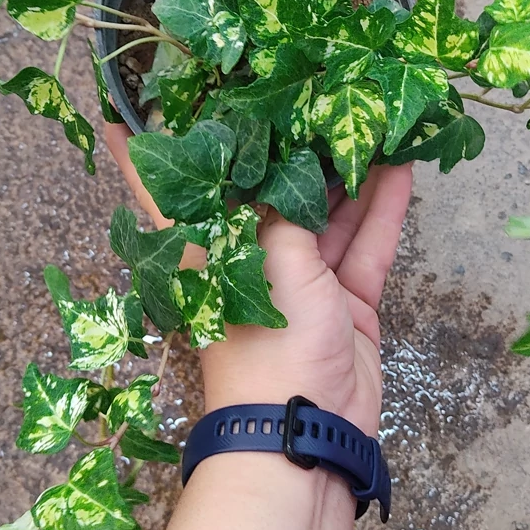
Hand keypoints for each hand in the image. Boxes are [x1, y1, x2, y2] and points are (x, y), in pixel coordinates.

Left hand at [105, 123, 411, 435]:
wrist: (308, 431)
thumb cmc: (268, 347)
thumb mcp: (269, 265)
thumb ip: (285, 214)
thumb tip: (294, 170)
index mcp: (212, 253)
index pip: (169, 196)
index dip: (147, 157)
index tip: (126, 114)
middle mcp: (253, 260)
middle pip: (272, 196)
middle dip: (295, 152)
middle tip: (316, 98)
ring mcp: (304, 281)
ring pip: (328, 216)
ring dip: (351, 176)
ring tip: (373, 124)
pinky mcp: (346, 301)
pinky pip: (366, 247)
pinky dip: (383, 212)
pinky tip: (403, 170)